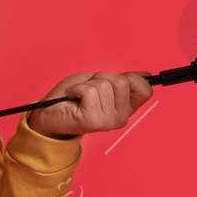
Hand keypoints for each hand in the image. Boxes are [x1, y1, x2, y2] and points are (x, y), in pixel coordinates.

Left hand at [27, 71, 152, 141]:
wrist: (49, 113)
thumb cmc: (73, 96)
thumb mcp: (101, 82)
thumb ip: (124, 79)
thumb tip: (146, 74)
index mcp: (126, 109)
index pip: (145, 89)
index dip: (130, 77)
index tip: (112, 80)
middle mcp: (121, 118)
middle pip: (122, 81)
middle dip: (101, 77)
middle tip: (88, 89)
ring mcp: (109, 122)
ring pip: (104, 85)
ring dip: (87, 84)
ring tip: (78, 95)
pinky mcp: (94, 121)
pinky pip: (89, 91)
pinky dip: (77, 89)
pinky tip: (73, 98)